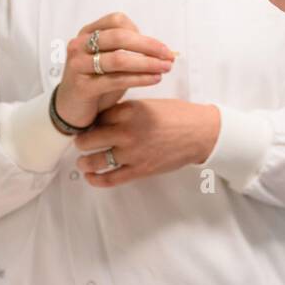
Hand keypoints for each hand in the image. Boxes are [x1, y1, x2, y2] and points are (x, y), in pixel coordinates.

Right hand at [54, 12, 174, 128]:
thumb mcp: (112, 61)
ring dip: (147, 63)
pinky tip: (155, 79)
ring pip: (119, 59)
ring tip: (166, 68)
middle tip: (169, 55)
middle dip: (149, 46)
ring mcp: (78, 65)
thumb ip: (131, 51)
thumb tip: (164, 50)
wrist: (72, 109)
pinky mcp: (82, 86)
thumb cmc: (97, 81)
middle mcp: (79, 45)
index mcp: (87, 33)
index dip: (141, 32)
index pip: (117, 21)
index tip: (160, 46)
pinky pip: (116, 80)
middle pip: (119, 37)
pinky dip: (140, 78)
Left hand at [73, 99, 219, 187]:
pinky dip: (96, 180)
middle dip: (83, 140)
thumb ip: (127, 110)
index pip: (97, 116)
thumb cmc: (179, 116)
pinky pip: (110, 179)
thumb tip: (106, 118)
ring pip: (94, 161)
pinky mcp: (139, 170)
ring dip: (85, 162)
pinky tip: (90, 176)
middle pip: (88, 139)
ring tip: (84, 161)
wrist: (201, 133)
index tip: (91, 124)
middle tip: (83, 141)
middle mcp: (127, 132)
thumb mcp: (150, 104)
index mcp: (130, 111)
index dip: (92, 121)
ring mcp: (132, 153)